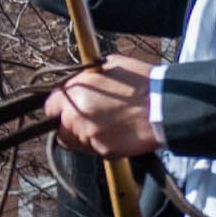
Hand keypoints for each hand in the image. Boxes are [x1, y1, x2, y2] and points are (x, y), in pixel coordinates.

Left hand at [46, 64, 161, 157]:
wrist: (165, 107)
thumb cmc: (142, 83)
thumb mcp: (111, 65)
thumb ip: (88, 76)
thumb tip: (82, 79)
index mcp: (74, 92)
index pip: (50, 106)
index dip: (60, 108)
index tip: (68, 109)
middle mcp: (76, 115)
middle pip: (61, 129)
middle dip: (72, 125)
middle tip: (92, 119)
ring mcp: (89, 135)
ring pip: (77, 142)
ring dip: (87, 137)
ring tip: (108, 127)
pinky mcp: (104, 150)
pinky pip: (97, 150)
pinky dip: (105, 144)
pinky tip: (120, 134)